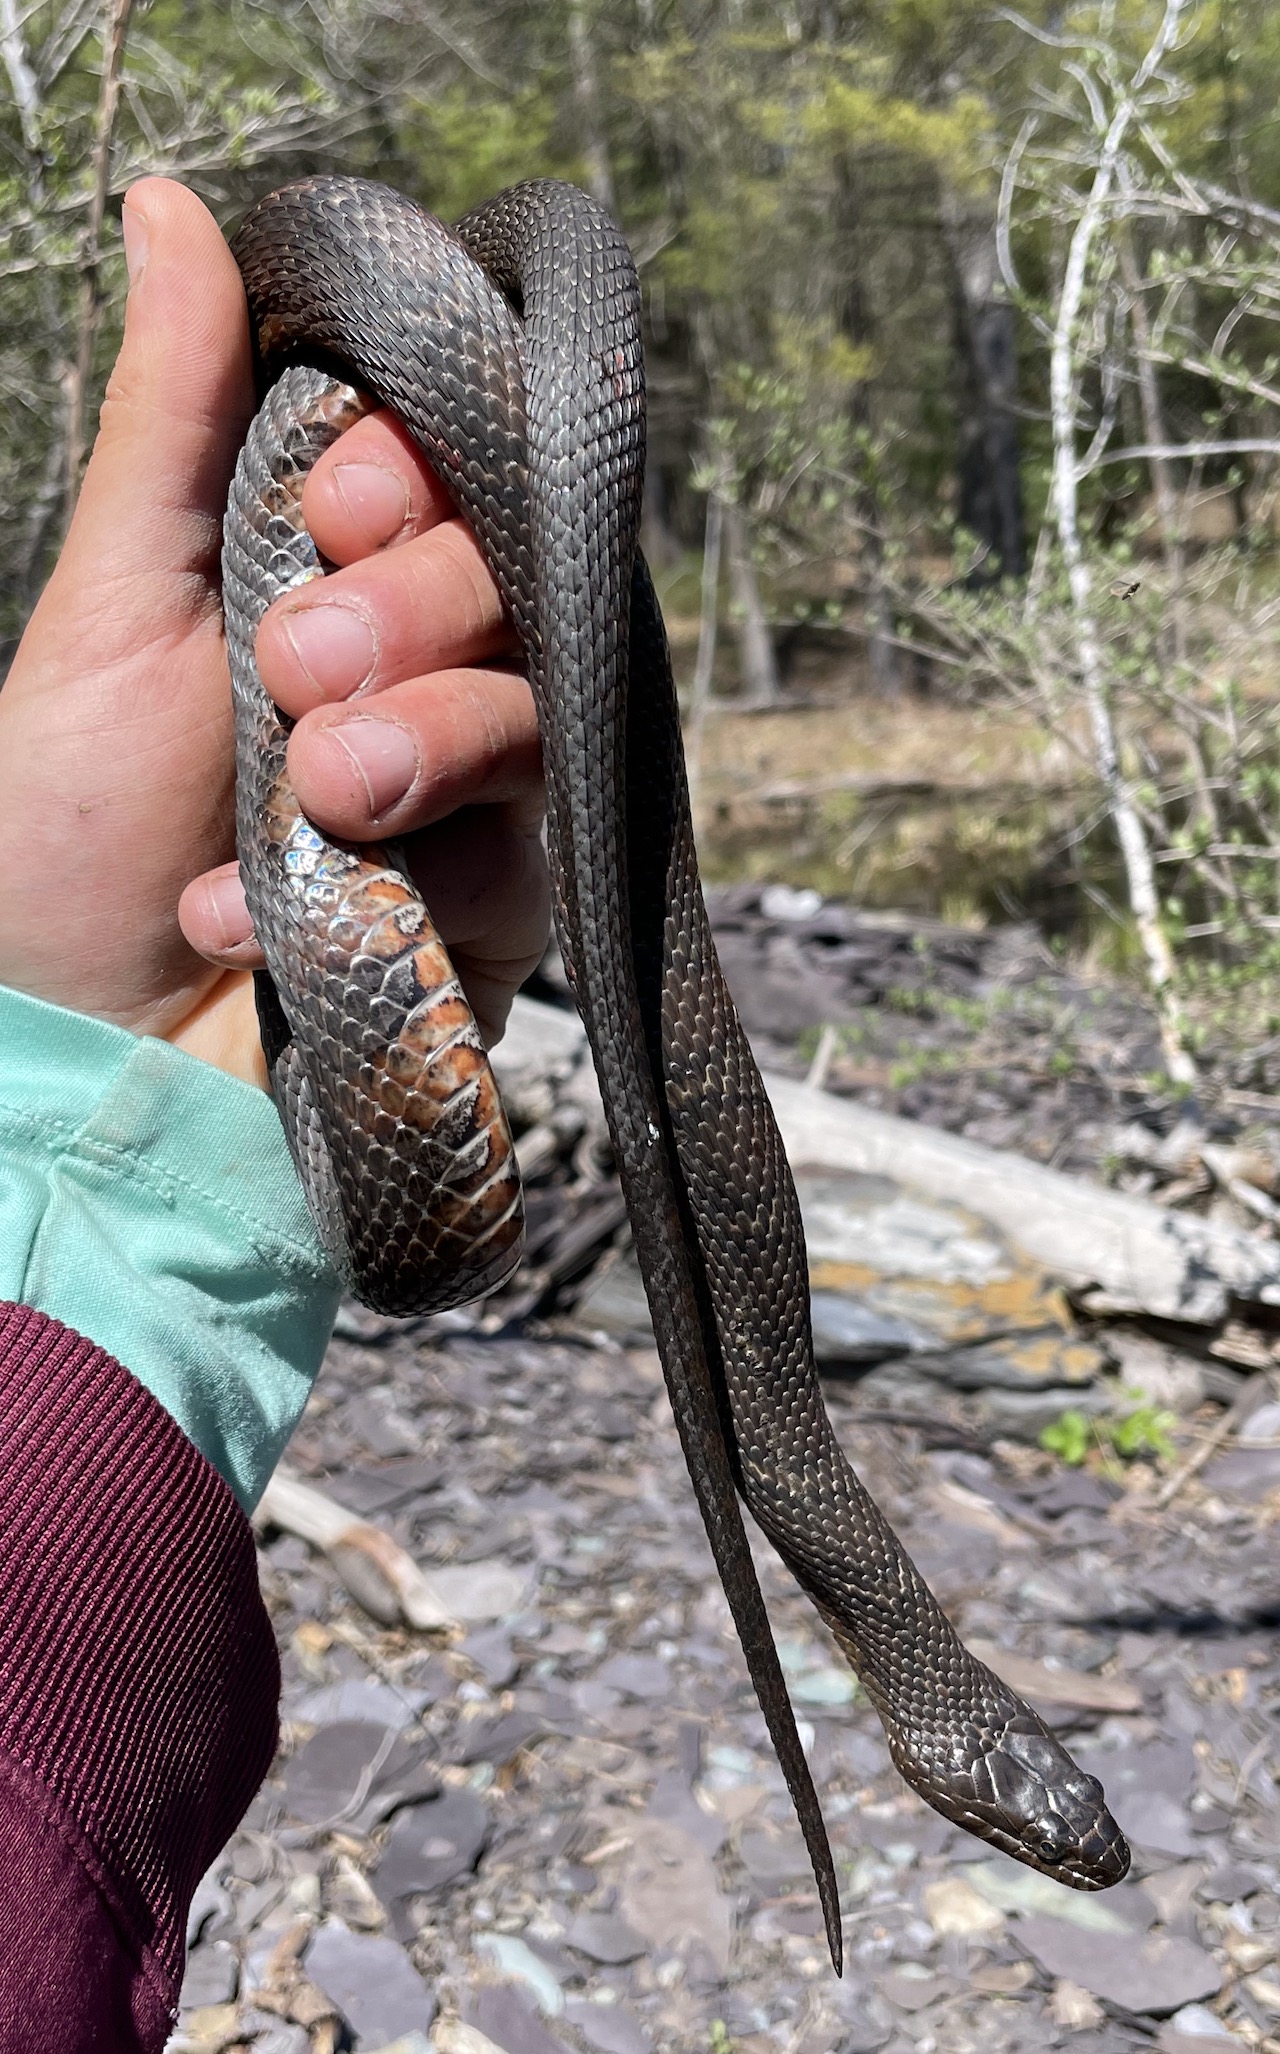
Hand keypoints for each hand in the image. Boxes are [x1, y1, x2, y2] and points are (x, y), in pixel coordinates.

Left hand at [0, 177, 548, 1089]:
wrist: (79, 1072)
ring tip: (309, 797)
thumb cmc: (63, 849)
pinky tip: (260, 919)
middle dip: (412, 603)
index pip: (439, 472)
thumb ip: (170, 423)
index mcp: (327, 586)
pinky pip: (520, 861)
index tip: (322, 508)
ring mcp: (468, 804)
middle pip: (509, 577)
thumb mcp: (103, 615)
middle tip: (296, 663)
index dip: (408, 471)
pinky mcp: (497, 923)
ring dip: (421, 737)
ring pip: (537, 710)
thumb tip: (177, 210)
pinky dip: (396, 881)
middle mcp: (414, 680)